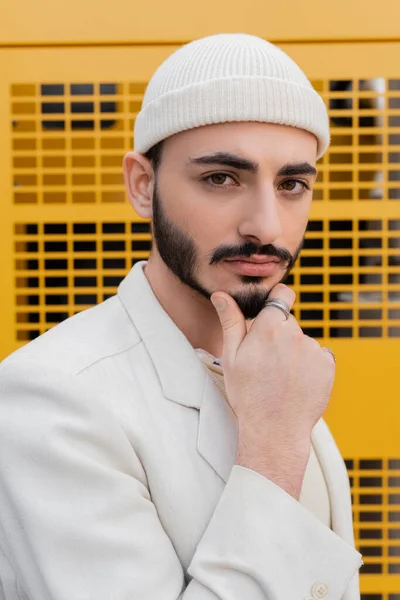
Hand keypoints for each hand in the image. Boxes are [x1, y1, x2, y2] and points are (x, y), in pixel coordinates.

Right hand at [211, 284, 335, 496]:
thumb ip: (230, 321)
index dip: (278, 300)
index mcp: (268, 328)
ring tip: (282, 376)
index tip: (273, 312)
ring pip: (303, 341)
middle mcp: (294, 334)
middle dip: (280, 333)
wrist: (274, 430)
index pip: (283, 295)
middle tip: (268, 360)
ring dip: (295, 351)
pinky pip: (319, 356)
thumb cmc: (248, 395)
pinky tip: (297, 382)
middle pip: (290, 322)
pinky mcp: (327, 365)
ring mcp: (313, 349)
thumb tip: (221, 295)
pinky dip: (310, 365)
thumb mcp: (231, 357)